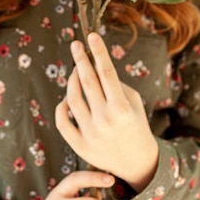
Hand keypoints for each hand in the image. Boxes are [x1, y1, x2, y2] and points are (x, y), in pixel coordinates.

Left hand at [56, 32, 158, 192]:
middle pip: (87, 82)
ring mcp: (90, 134)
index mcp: (122, 108)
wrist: (137, 163)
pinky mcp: (79, 146)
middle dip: (80, 59)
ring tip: (76, 71)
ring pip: (72, 98)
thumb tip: (92, 66)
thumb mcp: (134, 102)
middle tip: (76, 44)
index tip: (92, 36)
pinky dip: (62, 106)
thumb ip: (115, 84)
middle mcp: (105, 120)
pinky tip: (67, 99)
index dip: (98, 52)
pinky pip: (62, 120)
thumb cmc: (135, 124)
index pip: (106, 73)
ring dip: (72, 80)